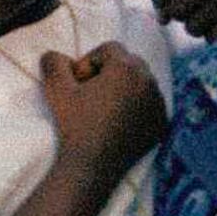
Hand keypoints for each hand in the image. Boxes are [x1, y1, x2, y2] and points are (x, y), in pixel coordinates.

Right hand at [39, 42, 165, 170]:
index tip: (79, 82)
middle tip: (92, 92)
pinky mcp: (163, 122)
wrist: (92, 166)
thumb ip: (54, 63)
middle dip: (110, 71)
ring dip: (125, 87)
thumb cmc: (74, 124)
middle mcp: (148, 81)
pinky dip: (138, 105)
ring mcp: (159, 103)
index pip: (110, 49)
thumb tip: (54, 55)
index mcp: (126, 68)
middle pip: (130, 63)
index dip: (90, 61)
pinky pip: (151, 102)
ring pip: (142, 82)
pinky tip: (119, 120)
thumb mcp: (56, 90)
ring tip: (105, 106)